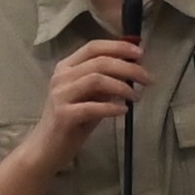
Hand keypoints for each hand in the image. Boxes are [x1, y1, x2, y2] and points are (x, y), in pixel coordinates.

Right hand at [28, 30, 146, 171]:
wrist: (46, 147)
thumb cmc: (72, 121)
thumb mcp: (90, 97)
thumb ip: (106, 82)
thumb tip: (133, 69)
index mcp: (66, 67)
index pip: (93, 47)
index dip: (118, 47)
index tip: (140, 54)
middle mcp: (61, 77)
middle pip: (99, 62)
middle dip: (128, 68)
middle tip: (148, 79)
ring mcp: (60, 95)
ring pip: (96, 79)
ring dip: (122, 86)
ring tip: (136, 96)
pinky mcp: (63, 115)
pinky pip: (92, 107)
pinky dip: (111, 107)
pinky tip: (123, 111)